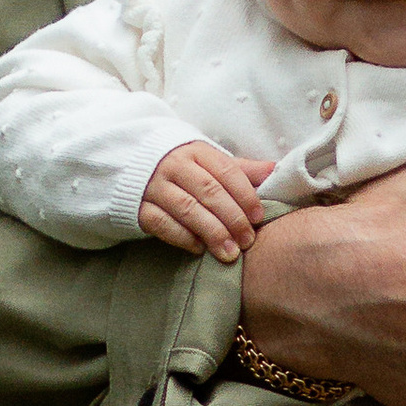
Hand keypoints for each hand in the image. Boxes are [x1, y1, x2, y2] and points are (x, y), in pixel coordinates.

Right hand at [140, 138, 273, 260]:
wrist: (130, 167)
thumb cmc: (182, 168)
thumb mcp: (209, 162)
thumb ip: (240, 169)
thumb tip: (274, 170)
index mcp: (196, 151)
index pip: (226, 171)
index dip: (245, 195)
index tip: (259, 217)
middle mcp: (174, 166)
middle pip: (209, 192)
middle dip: (232, 218)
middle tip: (248, 240)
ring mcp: (153, 186)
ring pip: (187, 209)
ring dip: (212, 232)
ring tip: (229, 253)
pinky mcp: (137, 207)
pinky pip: (161, 223)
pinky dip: (182, 237)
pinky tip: (199, 249)